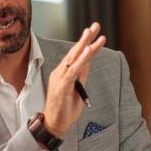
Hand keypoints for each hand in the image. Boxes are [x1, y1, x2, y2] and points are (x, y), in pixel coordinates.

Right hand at [42, 22, 105, 137]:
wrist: (54, 125)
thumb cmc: (65, 109)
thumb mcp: (78, 90)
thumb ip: (81, 76)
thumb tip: (88, 63)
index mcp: (64, 74)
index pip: (76, 55)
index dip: (86, 44)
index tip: (96, 33)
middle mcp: (60, 73)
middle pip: (75, 52)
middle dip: (86, 38)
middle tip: (95, 25)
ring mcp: (60, 78)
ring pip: (74, 58)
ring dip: (84, 44)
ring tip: (93, 33)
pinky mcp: (62, 85)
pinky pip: (74, 70)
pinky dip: (82, 59)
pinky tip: (88, 51)